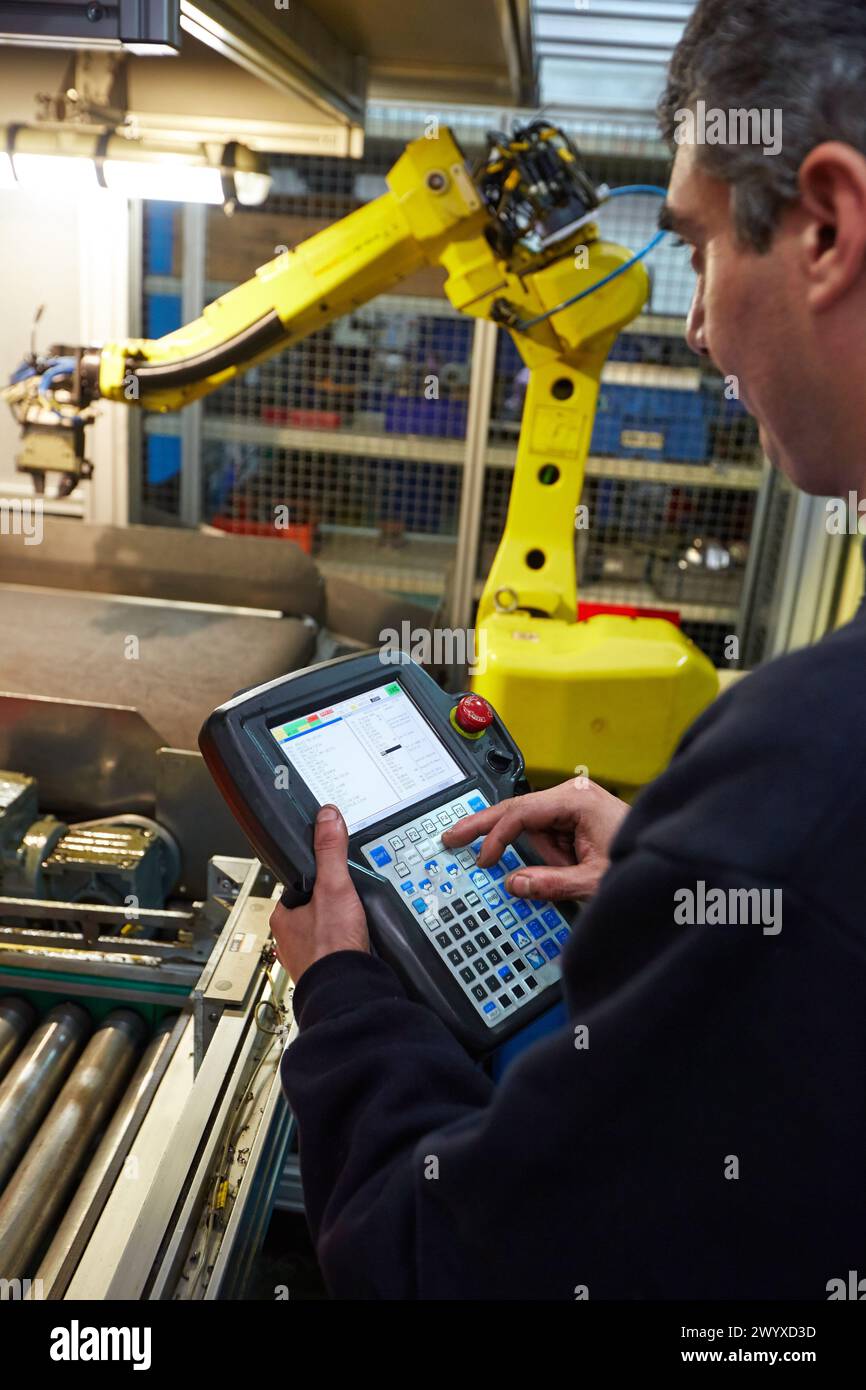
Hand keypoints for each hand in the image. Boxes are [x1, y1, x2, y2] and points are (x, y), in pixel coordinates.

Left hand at [269, 805, 369, 983]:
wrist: (346, 992)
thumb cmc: (331, 948)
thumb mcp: (334, 887)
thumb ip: (330, 851)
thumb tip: (327, 817)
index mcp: (283, 917)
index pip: (298, 886)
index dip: (318, 879)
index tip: (333, 878)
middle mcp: (289, 939)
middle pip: (313, 908)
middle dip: (331, 906)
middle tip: (350, 904)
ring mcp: (306, 957)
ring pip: (323, 931)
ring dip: (338, 928)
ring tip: (355, 924)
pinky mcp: (323, 971)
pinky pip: (334, 951)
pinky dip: (345, 946)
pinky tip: (357, 944)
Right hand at [441, 779, 629, 901]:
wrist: (670, 862)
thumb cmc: (639, 860)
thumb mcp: (593, 880)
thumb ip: (551, 884)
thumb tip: (514, 884)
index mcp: (577, 800)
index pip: (522, 813)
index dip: (497, 837)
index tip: (483, 861)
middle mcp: (573, 795)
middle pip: (517, 810)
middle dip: (485, 826)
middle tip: (451, 836)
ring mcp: (574, 805)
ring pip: (533, 829)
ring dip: (539, 854)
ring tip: (572, 871)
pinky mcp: (576, 818)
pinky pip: (548, 835)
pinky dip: (547, 852)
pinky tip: (566, 866)